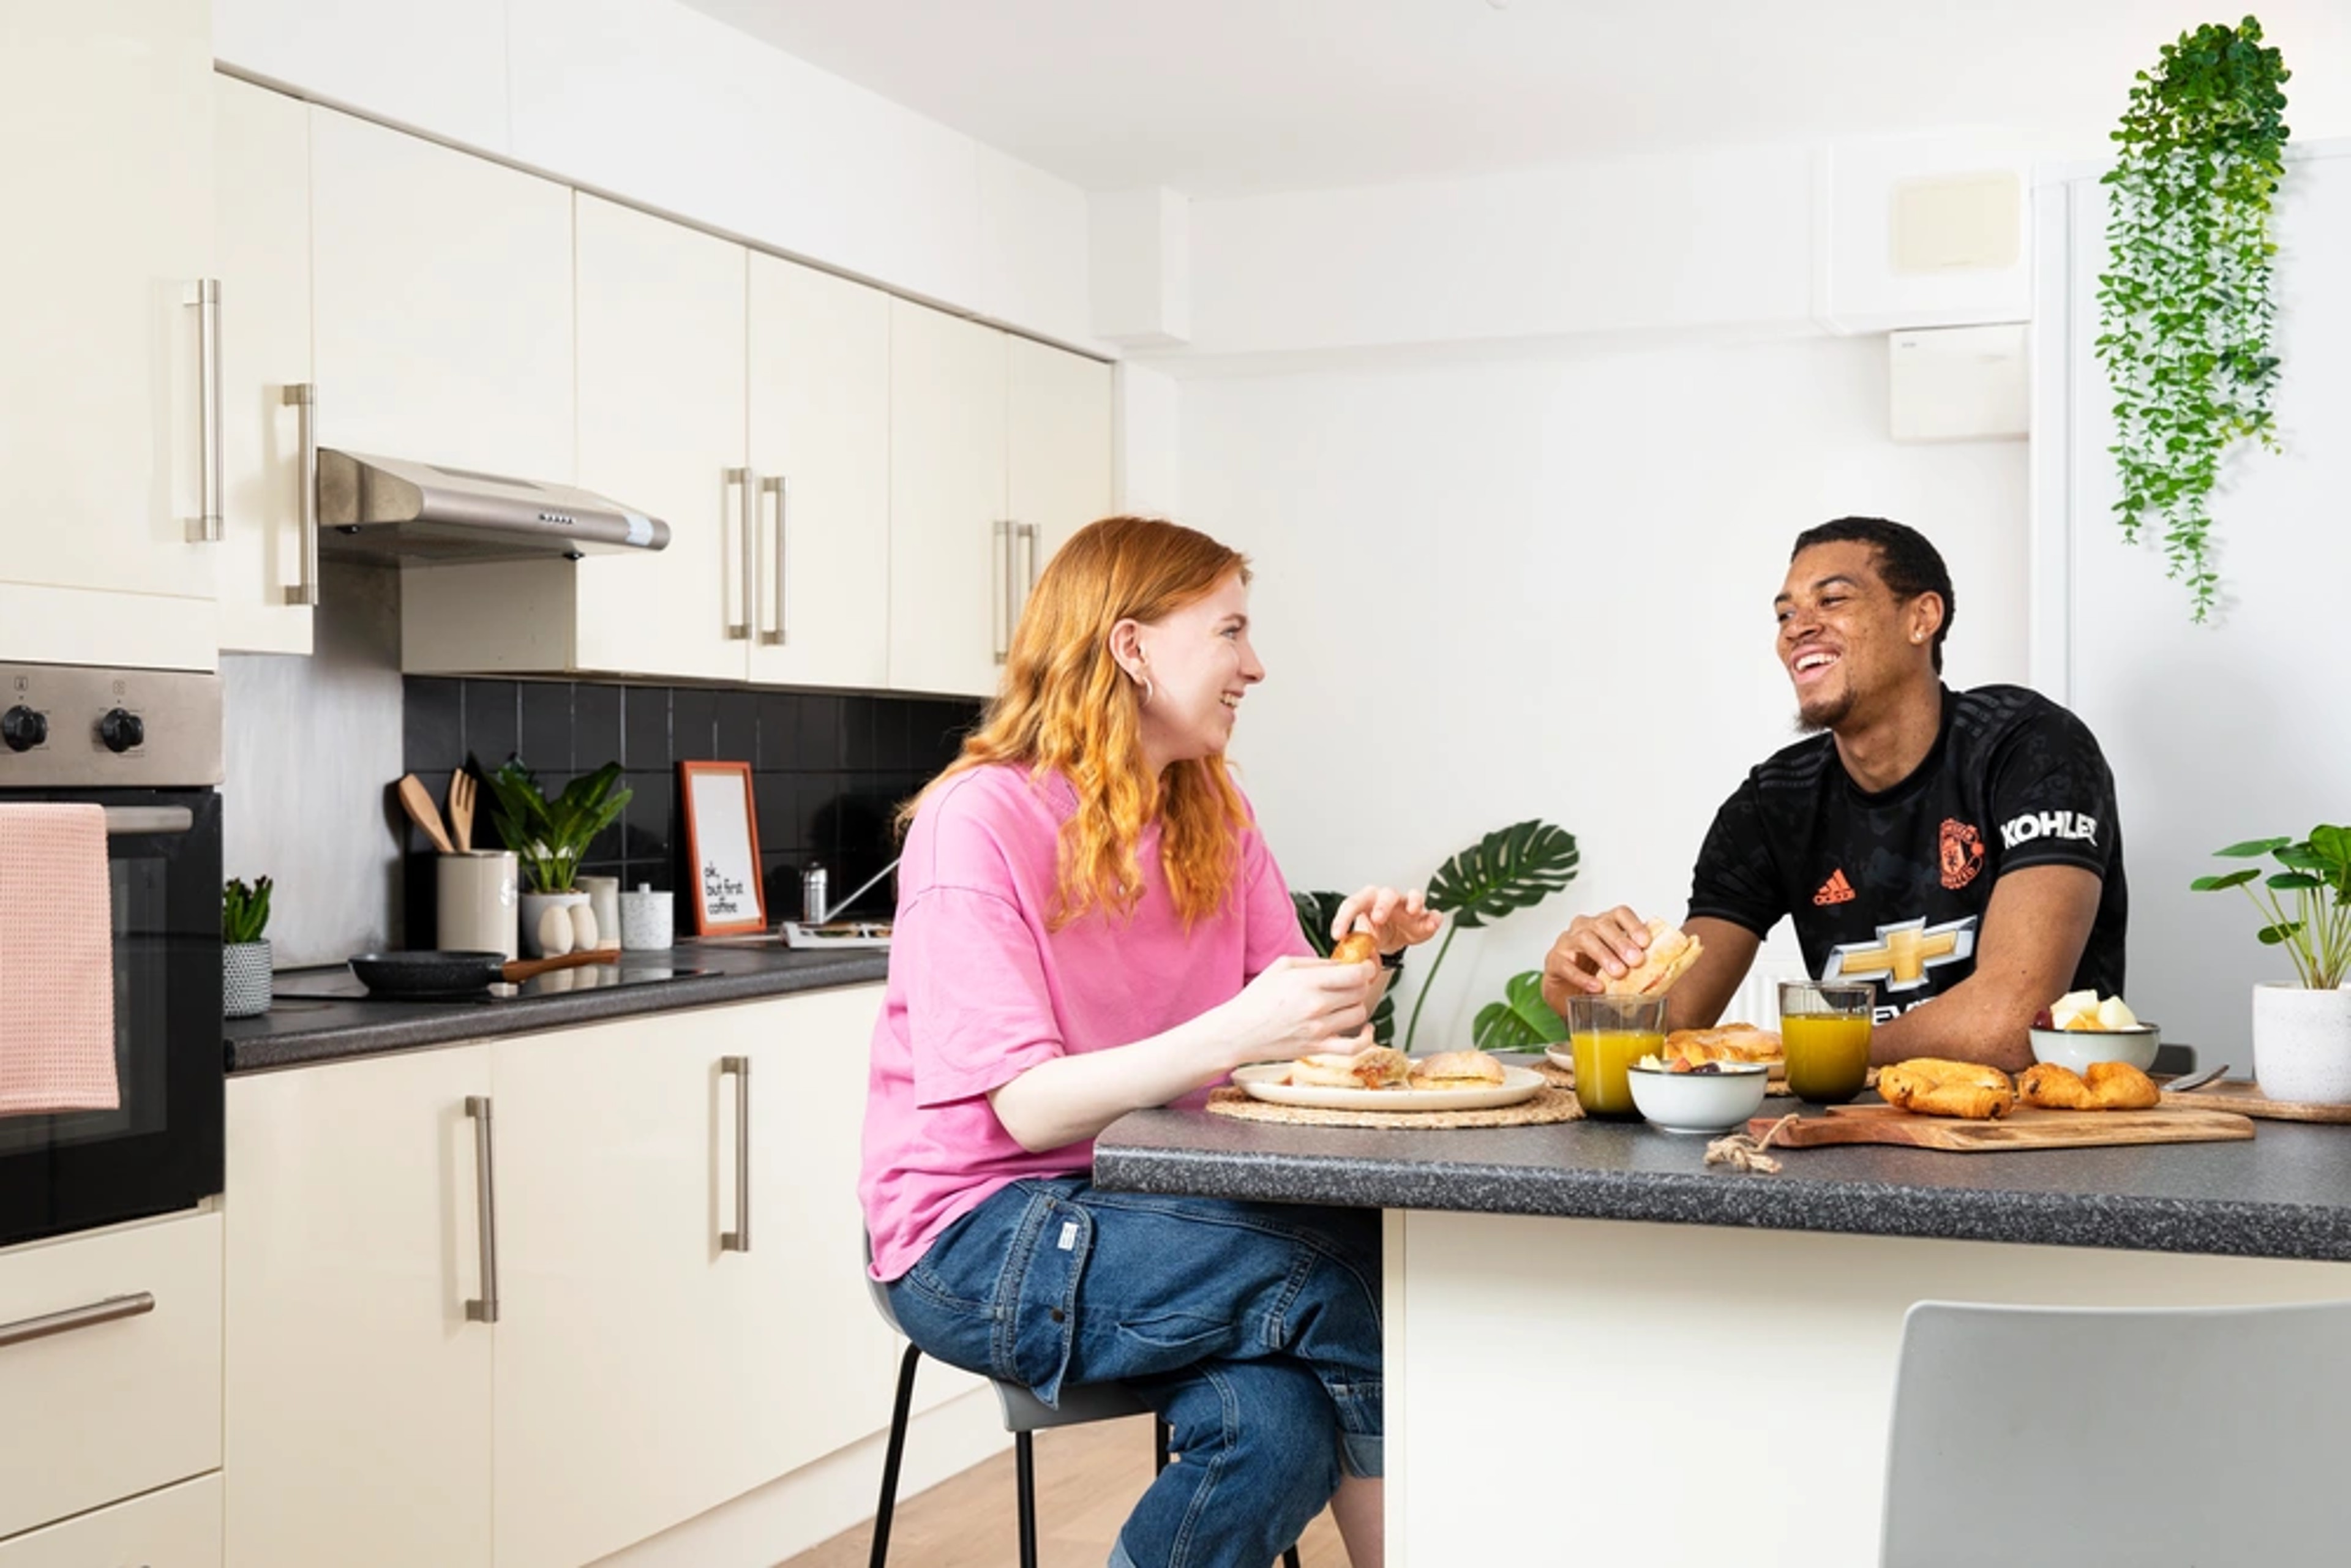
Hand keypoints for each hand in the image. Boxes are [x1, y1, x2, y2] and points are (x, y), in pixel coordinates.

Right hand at [1221, 955, 1374, 1067]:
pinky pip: (1354, 1047)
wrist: (1238, 1031)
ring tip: (1345, 1002)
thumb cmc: (1256, 998)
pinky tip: (1365, 1029)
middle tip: (1351, 983)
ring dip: (1357, 1005)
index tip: (1365, 967)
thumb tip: (1342, 964)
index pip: (1356, 974)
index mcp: (1307, 982)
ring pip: (1359, 1014)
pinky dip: (1367, 1038)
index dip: (1367, 968)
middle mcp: (1316, 1005)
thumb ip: (1315, 963)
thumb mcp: (1281, 966)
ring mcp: (1318, 1029)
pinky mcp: (1317, 1049)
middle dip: (1360, 984)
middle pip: (1360, 991)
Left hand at [1330, 886, 1444, 954]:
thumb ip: (1356, 944)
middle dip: (1383, 905)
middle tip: (1378, 918)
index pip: (1353, 904)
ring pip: (1414, 895)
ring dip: (1414, 902)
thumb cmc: (1374, 932)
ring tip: (1413, 912)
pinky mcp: (1424, 917)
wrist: (1391, 936)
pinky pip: (1432, 913)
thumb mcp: (1362, 939)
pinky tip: (1432, 924)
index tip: (1337, 935)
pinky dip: (1434, 918)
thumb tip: (1348, 958)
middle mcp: (1388, 899)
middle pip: (1387, 894)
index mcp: (1367, 901)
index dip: (1344, 918)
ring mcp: (1408, 906)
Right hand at [1540, 906, 1653, 1011]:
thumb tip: (1673, 970)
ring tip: (1619, 973)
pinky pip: (1566, 965)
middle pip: (1602, 925)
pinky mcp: (1553, 961)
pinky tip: (1597, 987)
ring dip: (1604, 955)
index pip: (1619, 914)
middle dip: (1621, 942)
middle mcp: (1584, 927)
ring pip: (1584, 939)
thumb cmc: (1598, 976)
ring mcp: (1566, 942)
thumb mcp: (1621, 968)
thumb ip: (1641, 965)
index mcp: (1604, 924)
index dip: (1633, 925)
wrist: (1569, 994)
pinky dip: (1582, 977)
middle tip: (1636, 960)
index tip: (1645, 942)